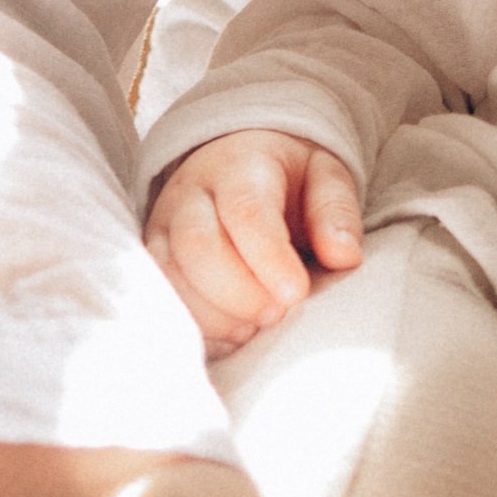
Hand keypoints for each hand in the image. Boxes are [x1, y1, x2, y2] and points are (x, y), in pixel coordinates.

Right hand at [147, 130, 361, 350]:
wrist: (237, 157)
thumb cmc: (289, 175)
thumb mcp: (325, 174)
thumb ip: (335, 210)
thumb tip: (345, 256)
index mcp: (239, 167)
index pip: (246, 211)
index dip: (269, 258)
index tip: (297, 294)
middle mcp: (191, 195)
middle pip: (197, 245)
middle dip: (237, 292)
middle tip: (276, 316)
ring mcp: (163, 226)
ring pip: (168, 275)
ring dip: (210, 314)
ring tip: (251, 331)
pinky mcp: (150, 258)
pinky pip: (157, 297)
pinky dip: (190, 325)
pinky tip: (226, 338)